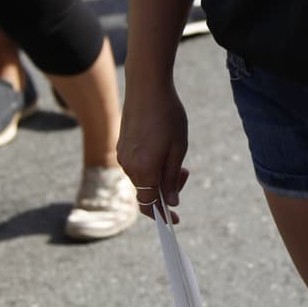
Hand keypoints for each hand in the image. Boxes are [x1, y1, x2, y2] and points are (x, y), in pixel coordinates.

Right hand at [118, 83, 188, 221]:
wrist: (146, 86)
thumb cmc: (168, 116)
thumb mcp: (179, 148)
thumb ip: (173, 177)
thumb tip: (171, 202)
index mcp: (144, 169)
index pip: (150, 205)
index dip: (162, 215)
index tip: (175, 220)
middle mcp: (129, 166)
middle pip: (147, 192)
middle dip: (166, 189)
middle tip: (185, 172)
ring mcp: (122, 155)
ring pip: (142, 178)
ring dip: (159, 175)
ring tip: (177, 157)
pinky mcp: (122, 145)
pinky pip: (137, 165)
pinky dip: (150, 165)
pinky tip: (162, 148)